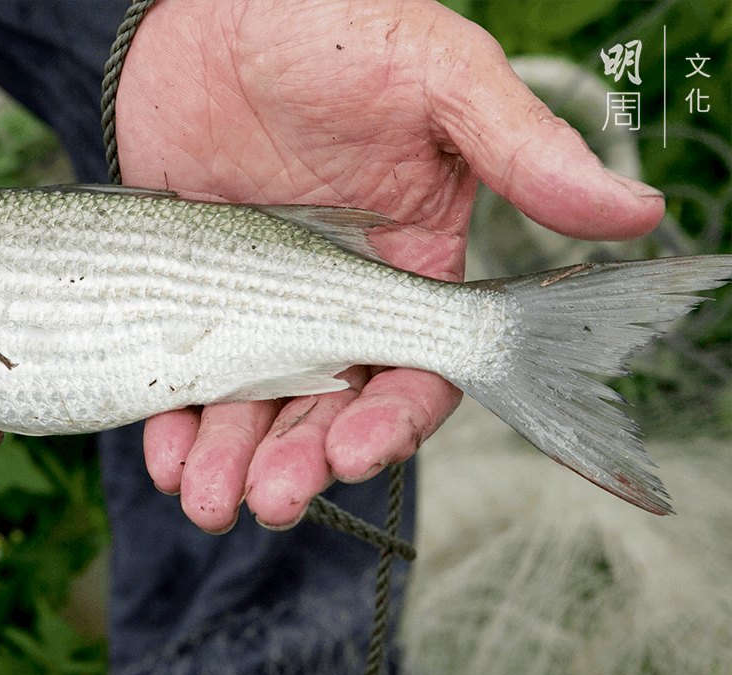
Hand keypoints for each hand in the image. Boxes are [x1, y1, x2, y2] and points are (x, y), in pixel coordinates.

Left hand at [118, 0, 664, 531]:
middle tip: (267, 499)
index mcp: (413, 268)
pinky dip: (175, 422)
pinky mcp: (195, 299)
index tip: (352, 452)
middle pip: (330, 407)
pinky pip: (188, 375)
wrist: (204, 10)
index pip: (417, 370)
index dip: (389, 421)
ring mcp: (261, 304)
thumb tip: (637, 209)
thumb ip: (519, 148)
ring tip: (204, 499)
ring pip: (257, 407)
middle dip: (301, 460)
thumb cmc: (332, 29)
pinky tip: (162, 454)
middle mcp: (340, 301)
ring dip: (236, 462)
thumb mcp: (434, 77)